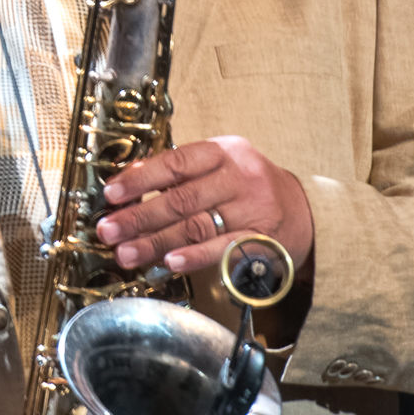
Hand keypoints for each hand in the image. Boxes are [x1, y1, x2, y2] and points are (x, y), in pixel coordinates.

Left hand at [93, 136, 313, 279]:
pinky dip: (194, 257)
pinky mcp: (262, 239)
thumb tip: (128, 179)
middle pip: (182, 198)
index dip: (140, 179)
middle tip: (109, 231)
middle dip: (139, 217)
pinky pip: (222, 249)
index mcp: (223, 152)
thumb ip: (177, 171)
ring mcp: (252, 209)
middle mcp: (239, 177)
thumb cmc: (246, 187)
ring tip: (126, 253)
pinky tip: (168, 263)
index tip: (111, 195)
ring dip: (156, 242)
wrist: (304, 211)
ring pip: (197, 226)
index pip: (175, 162)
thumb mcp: (217, 165)